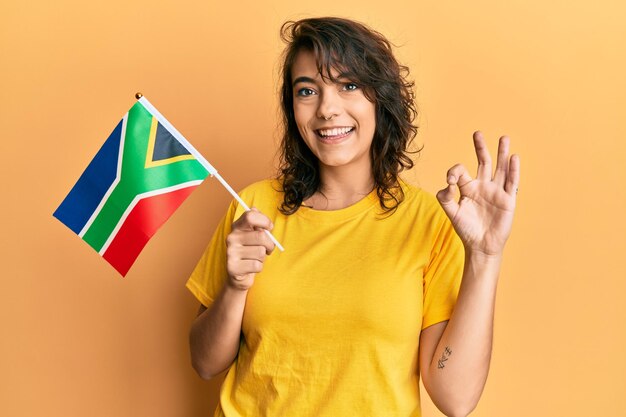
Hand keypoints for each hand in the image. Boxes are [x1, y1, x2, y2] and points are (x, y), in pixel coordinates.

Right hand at [225, 208, 274, 290]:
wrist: (239, 275)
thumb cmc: (251, 252)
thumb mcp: (255, 235)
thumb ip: (257, 223)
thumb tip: (255, 209)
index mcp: (237, 227)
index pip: (250, 215)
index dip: (264, 221)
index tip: (269, 227)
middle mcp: (231, 237)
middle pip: (261, 236)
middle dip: (269, 244)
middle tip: (267, 249)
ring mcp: (230, 252)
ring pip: (260, 252)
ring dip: (263, 258)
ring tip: (256, 258)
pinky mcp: (232, 267)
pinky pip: (257, 265)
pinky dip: (259, 268)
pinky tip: (251, 267)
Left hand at [436, 131, 519, 256]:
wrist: (481, 246)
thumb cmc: (466, 229)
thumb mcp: (451, 213)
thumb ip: (445, 198)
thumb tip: (446, 184)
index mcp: (467, 188)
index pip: (461, 170)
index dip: (454, 171)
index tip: (450, 181)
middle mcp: (482, 186)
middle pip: (483, 162)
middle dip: (480, 148)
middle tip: (477, 133)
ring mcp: (496, 191)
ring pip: (500, 168)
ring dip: (501, 153)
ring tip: (504, 138)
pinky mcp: (508, 199)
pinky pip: (511, 182)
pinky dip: (513, 170)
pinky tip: (513, 157)